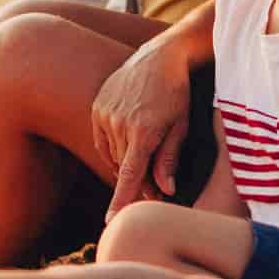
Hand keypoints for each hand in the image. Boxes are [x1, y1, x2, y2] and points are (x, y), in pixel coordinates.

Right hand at [93, 37, 191, 217]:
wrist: (160, 57)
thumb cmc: (176, 93)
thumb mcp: (180, 126)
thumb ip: (169, 160)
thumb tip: (166, 191)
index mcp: (143, 131)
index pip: (130, 176)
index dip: (121, 201)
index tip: (111, 222)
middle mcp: (119, 123)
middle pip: (124, 168)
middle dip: (140, 179)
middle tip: (157, 183)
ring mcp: (105, 114)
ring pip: (113, 155)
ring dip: (127, 161)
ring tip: (146, 148)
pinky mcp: (97, 107)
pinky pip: (103, 140)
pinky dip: (115, 147)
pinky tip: (130, 139)